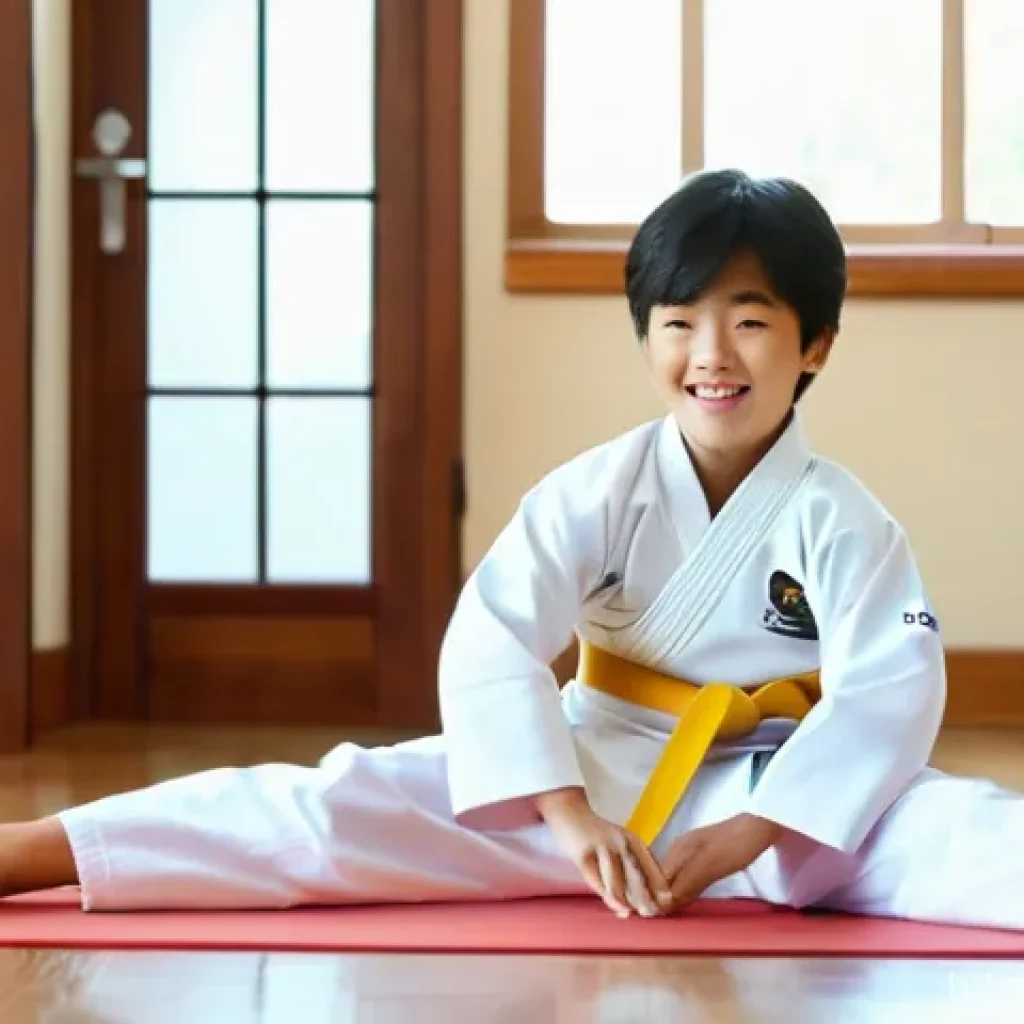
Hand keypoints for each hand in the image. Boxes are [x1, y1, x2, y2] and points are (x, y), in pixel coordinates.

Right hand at [536, 788, 672, 917]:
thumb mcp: (619, 845)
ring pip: (618, 882)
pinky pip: (597, 881)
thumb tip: (643, 899)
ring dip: (627, 901)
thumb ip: (631, 867)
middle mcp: (620, 843)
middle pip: (637, 876)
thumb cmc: (597, 836)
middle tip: (650, 914)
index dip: (658, 887)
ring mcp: (602, 848)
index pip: (651, 866)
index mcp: (633, 841)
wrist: (570, 813)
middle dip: (645, 898)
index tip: (665, 905)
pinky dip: (608, 897)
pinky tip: (616, 907)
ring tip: (632, 914)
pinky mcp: (583, 855)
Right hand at [660, 813, 782, 912]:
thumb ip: (686, 884)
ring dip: (674, 893)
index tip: (654, 916)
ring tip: (673, 913)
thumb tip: (661, 905)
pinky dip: (686, 888)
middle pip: (663, 876)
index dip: (653, 896)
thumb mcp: (709, 866)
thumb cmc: (734, 846)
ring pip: (676, 876)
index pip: (655, 877)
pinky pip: (688, 875)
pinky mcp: (706, 855)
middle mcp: (679, 849)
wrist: (760, 825)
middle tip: (663, 919)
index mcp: (677, 850)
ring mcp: (693, 851)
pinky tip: (690, 897)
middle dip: (661, 896)